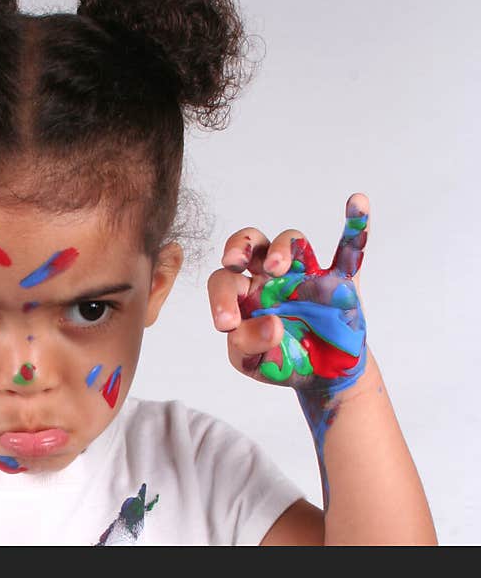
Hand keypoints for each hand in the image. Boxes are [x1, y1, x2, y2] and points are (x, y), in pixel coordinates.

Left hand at [207, 193, 368, 392]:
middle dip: (239, 247)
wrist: (322, 375)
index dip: (220, 298)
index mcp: (243, 292)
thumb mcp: (252, 362)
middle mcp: (270, 275)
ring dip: (283, 247)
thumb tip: (273, 325)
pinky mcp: (340, 280)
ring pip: (291, 240)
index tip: (226, 325)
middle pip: (251, 243)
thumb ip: (248, 347)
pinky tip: (358, 202)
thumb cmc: (280, 360)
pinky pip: (351, 248)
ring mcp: (305, 273)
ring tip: (277, 267)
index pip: (223, 280)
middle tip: (234, 264)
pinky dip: (357, 225)